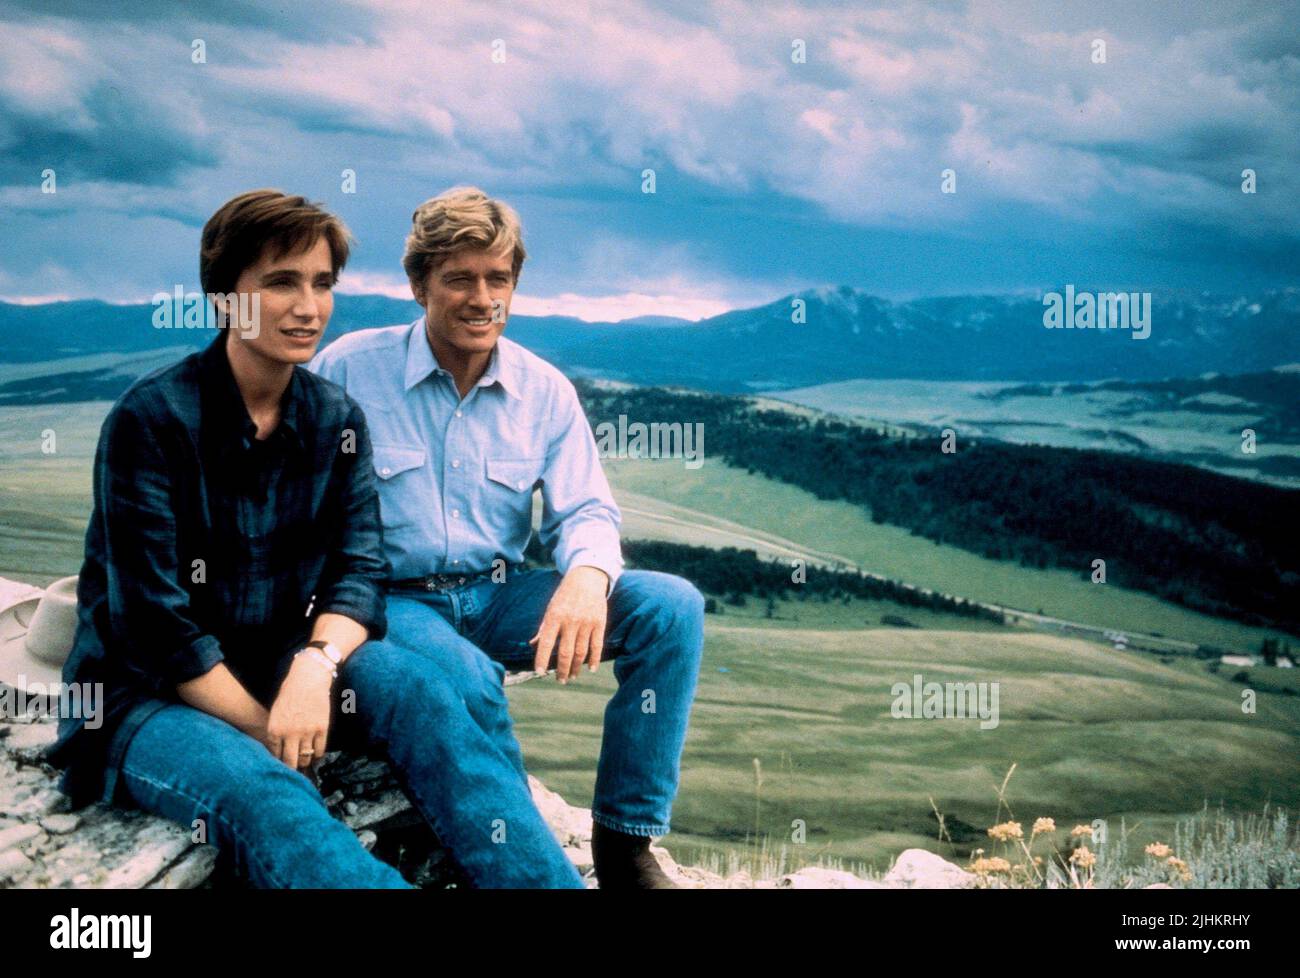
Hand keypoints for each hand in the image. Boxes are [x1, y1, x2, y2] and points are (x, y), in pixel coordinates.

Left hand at [265, 653, 333, 770]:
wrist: (308, 678)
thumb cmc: (289, 693)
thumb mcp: (276, 713)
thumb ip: (276, 731)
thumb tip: (278, 749)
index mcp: (275, 729)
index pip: (275, 755)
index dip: (279, 763)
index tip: (281, 768)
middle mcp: (290, 733)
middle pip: (290, 761)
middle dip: (291, 769)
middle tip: (293, 772)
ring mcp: (307, 731)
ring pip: (306, 758)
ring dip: (305, 762)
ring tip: (304, 763)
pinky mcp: (322, 728)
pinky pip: (320, 749)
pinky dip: (318, 755)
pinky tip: (316, 754)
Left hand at [529, 566, 608, 682]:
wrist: (587, 578)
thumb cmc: (565, 595)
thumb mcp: (551, 608)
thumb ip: (543, 628)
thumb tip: (532, 644)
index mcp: (554, 617)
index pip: (545, 643)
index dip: (541, 659)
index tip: (539, 673)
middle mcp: (570, 621)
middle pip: (564, 652)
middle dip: (561, 670)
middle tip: (560, 680)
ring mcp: (586, 622)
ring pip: (580, 652)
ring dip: (576, 668)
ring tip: (572, 676)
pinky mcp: (599, 623)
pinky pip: (597, 646)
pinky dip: (594, 659)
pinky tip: (590, 669)